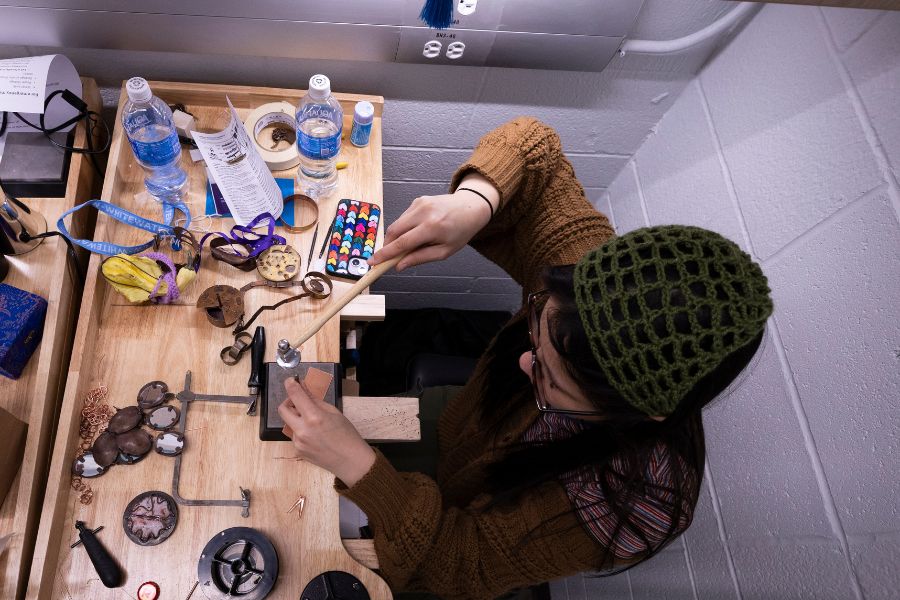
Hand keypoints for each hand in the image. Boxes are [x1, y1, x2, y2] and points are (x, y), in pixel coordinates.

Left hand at [278, 378, 375, 486]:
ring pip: (289, 423)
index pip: (295, 395)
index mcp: (314, 417)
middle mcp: (302, 430)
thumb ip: (315, 400)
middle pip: (282, 409)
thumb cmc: (347, 435)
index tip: (290, 380)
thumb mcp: (334, 412)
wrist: (350, 461)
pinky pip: (294, 435)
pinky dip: (301, 430)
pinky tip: (315, 435)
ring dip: (297, 418)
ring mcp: (298, 442)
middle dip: (288, 402)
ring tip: (314, 423)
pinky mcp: (297, 451)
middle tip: (299, 401)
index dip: (291, 384)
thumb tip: (304, 388)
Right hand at [368, 189, 492, 271]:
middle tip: (387, 258)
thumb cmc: (460, 231)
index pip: (402, 243)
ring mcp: (419, 203)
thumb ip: (421, 258)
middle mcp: (424, 212)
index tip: (372, 262)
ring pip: (397, 224)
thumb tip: (399, 266)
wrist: (471, 207)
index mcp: (432, 227)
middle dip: (387, 246)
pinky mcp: (417, 200)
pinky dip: (405, 228)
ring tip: (413, 244)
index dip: (385, 254)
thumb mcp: (445, 251)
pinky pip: (404, 217)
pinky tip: (418, 232)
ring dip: (397, 237)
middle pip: (394, 231)